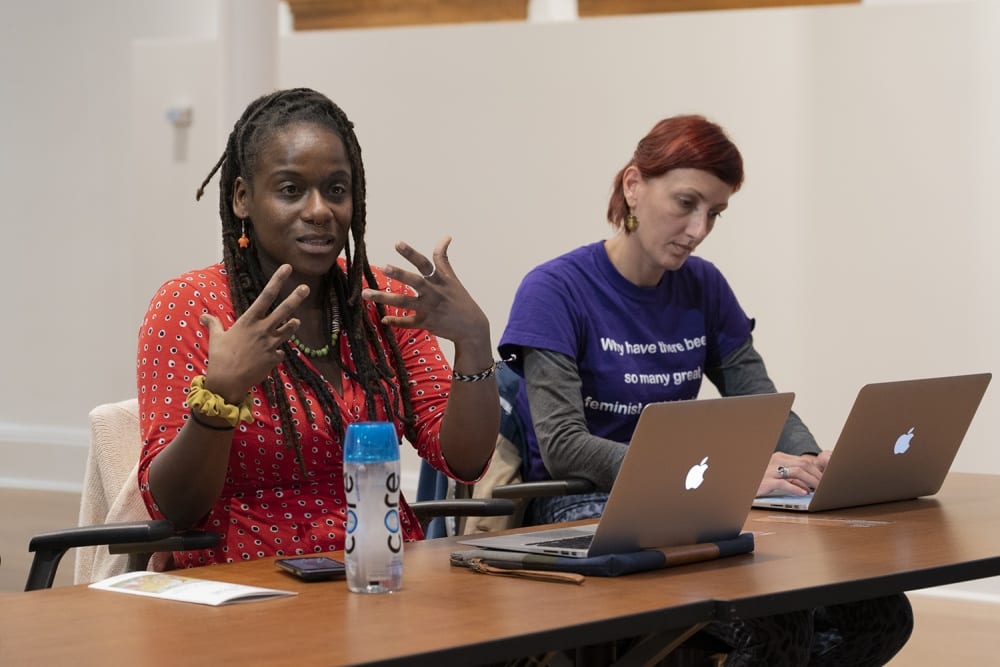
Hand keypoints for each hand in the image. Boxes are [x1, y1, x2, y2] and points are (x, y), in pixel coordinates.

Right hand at [199, 264, 308, 402]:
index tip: (287, 268)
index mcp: (248, 322)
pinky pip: (279, 352)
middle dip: (296, 298)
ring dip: (292, 325)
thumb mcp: (216, 338)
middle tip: (305, 287)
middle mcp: (262, 330)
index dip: (277, 280)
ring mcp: (270, 345)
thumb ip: (213, 324)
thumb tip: (204, 315)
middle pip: (284, 311)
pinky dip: (276, 351)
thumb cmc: (219, 358)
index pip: (265, 296)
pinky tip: (271, 354)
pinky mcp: (274, 359)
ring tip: (295, 321)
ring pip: (288, 330)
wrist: (227, 383)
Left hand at [362, 237, 489, 345]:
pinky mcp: (426, 322)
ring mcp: (429, 308)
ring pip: (404, 302)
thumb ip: (443, 258)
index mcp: (439, 280)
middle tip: (383, 267)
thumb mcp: (452, 278)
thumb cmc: (460, 299)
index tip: (397, 243)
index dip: (411, 253)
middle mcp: (434, 292)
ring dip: (384, 297)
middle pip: (415, 281)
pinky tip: (384, 319)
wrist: (472, 327)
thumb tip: (445, 236)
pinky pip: (408, 322)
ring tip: (365, 294)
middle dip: (399, 274)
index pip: (425, 263)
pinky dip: (396, 321)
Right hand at [756, 451, 828, 497]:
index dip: (816, 470)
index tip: (824, 479)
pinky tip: (803, 493)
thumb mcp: (776, 475)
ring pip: (797, 472)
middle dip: (817, 475)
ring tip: (818, 490)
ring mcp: (770, 470)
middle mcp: (776, 461)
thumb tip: (807, 486)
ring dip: (811, 481)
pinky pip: (784, 483)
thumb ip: (790, 477)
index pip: (803, 461)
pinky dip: (796, 488)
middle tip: (825, 485)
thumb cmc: (759, 480)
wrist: (742, 483)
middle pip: (803, 465)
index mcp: (779, 457)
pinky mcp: (766, 481)